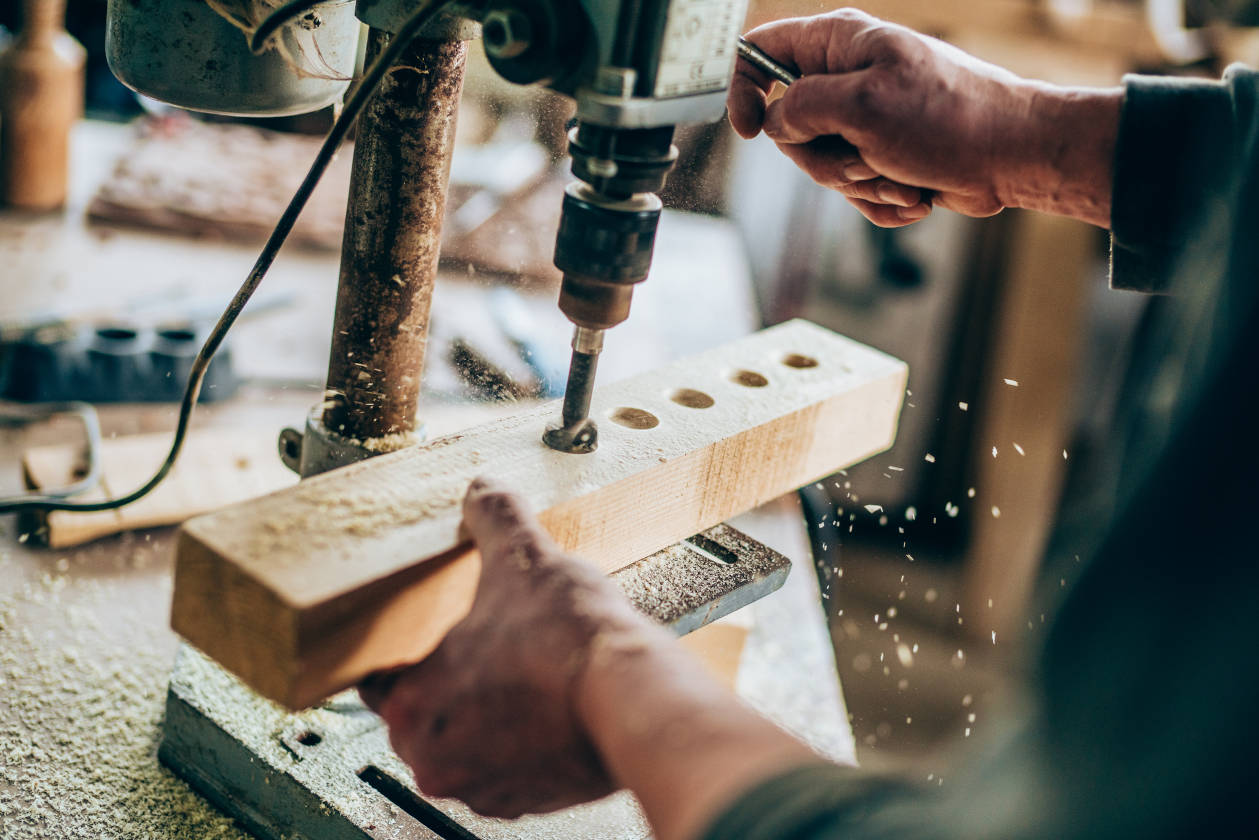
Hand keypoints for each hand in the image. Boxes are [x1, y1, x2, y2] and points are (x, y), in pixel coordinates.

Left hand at [360, 478, 654, 816]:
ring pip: (465, 742)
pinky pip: (506, 767)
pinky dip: (520, 742)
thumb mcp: (524, 558)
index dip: (406, 647)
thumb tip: (483, 490)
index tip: (430, 630)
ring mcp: (482, 787)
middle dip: (450, 679)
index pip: (378, 678)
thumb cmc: (572, 643)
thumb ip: (493, 517)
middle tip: (485, 643)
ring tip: (522, 671)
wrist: (637, 700)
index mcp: (412, 704)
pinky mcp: (526, 802)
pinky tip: (547, 704)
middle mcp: (435, 758)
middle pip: (422, 712)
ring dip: (484, 713)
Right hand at [729, 9, 1119, 227]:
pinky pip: (852, 189)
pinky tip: (915, 190)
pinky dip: (880, 199)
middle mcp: (846, 78)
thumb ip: (801, 106)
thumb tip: (776, 122)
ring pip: (820, 166)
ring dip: (859, 183)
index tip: (750, 131)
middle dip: (821, 159)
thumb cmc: (949, 119)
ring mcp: (864, 120)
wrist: (1012, 156)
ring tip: (902, 173)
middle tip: (862, 158)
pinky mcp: (881, 156)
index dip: (743, 90)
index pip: (760, 51)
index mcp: (839, 44)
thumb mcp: (862, 105)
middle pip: (787, 127)